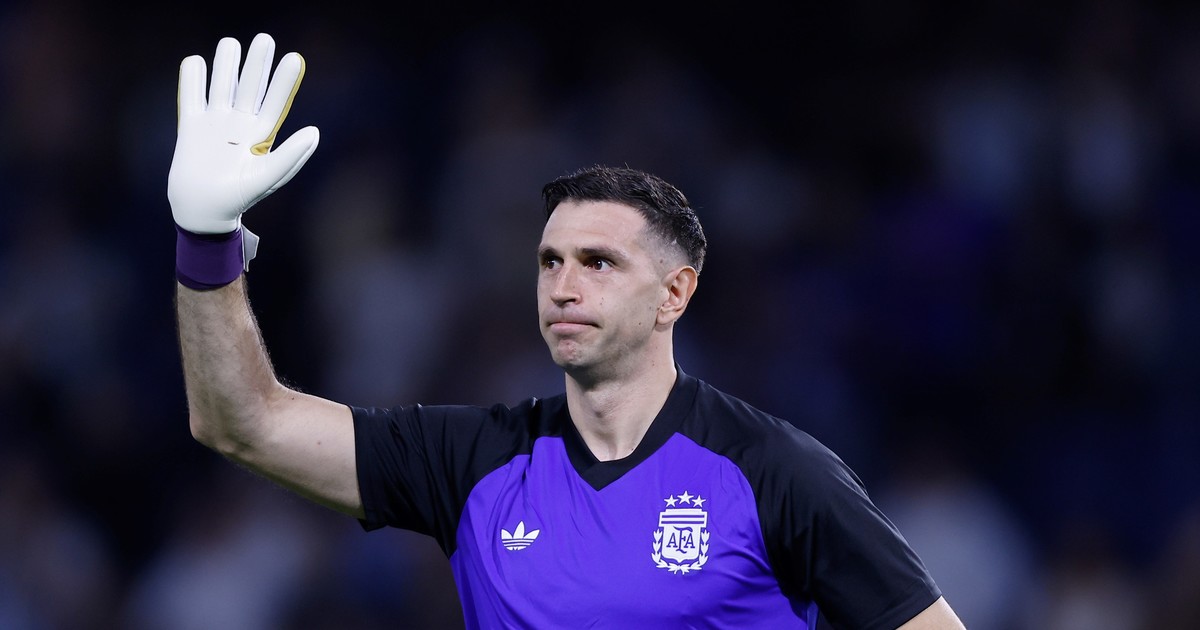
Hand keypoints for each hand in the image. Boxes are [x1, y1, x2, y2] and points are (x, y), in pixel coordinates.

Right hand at [168, 33, 318, 234]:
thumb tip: (315, 131)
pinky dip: (192, 78)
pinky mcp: (191, 126)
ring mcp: (215, 122)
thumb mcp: (268, 177)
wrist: (203, 211)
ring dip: (226, 64)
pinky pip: (191, 95)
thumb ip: (291, 156)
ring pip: (221, 84)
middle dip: (256, 64)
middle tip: (264, 40)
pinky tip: (196, 62)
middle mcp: (240, 123)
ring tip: (231, 43)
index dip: (284, 81)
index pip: (275, 101)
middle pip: (249, 86)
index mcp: (261, 134)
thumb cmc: (239, 198)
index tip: (295, 58)